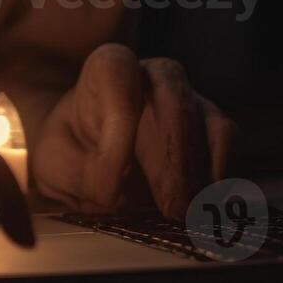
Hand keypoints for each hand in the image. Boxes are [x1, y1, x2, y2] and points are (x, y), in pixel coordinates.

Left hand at [32, 44, 233, 217]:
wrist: (88, 157)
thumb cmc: (70, 151)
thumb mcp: (55, 162)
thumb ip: (77, 172)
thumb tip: (114, 193)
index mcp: (107, 69)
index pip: (118, 71)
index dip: (118, 121)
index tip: (114, 172)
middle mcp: (153, 75)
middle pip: (174, 99)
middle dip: (172, 158)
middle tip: (169, 206)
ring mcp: (188, 98)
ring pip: (208, 123)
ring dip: (198, 174)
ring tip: (184, 213)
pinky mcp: (212, 127)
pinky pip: (226, 143)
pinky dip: (219, 178)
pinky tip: (202, 208)